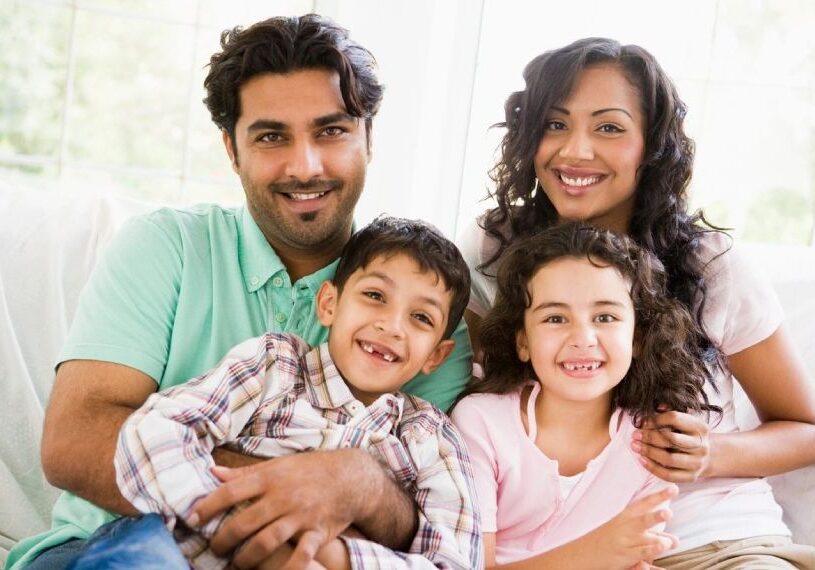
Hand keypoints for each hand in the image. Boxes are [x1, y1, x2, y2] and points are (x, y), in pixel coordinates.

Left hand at [192, 450, 366, 569]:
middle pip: (246, 522)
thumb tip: (213, 473)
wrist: (350, 477)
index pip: (232, 491)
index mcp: (271, 478)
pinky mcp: (317, 532)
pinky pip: (303, 554)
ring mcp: (301, 515)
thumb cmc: (309, 470)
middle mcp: (284, 497)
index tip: (192, 519)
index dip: (208, 506)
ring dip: (247, 557)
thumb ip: (245, 473)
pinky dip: (290, 568)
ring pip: (268, 541)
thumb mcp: (278, 465)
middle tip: (214, 550)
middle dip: (224, 540)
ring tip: (237, 565)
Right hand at [582, 485, 678, 569]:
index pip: (644, 503)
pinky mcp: (625, 556)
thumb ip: (647, 531)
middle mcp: (626, 527)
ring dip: (659, 540)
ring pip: (645, 539)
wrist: (583, 552)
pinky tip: (660, 552)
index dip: (659, 496)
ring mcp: (625, 542)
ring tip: (671, 542)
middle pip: (644, 520)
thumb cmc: (605, 539)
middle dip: (656, 516)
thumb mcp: (622, 527)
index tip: (673, 488)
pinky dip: (651, 553)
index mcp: (625, 516)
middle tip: (668, 512)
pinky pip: (640, 554)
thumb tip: (672, 538)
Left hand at [633, 408, 710, 482]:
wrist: (706, 457)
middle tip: (635, 435)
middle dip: (649, 436)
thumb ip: (669, 413)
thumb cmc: (688, 435)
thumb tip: (656, 407)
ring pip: (669, 458)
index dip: (655, 419)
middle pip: (671, 439)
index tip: (642, 422)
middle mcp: (701, 445)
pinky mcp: (691, 477)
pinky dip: (653, 467)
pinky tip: (642, 459)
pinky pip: (669, 475)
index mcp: (700, 427)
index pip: (674, 418)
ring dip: (649, 452)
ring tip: (635, 446)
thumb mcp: (684, 421)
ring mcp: (697, 463)